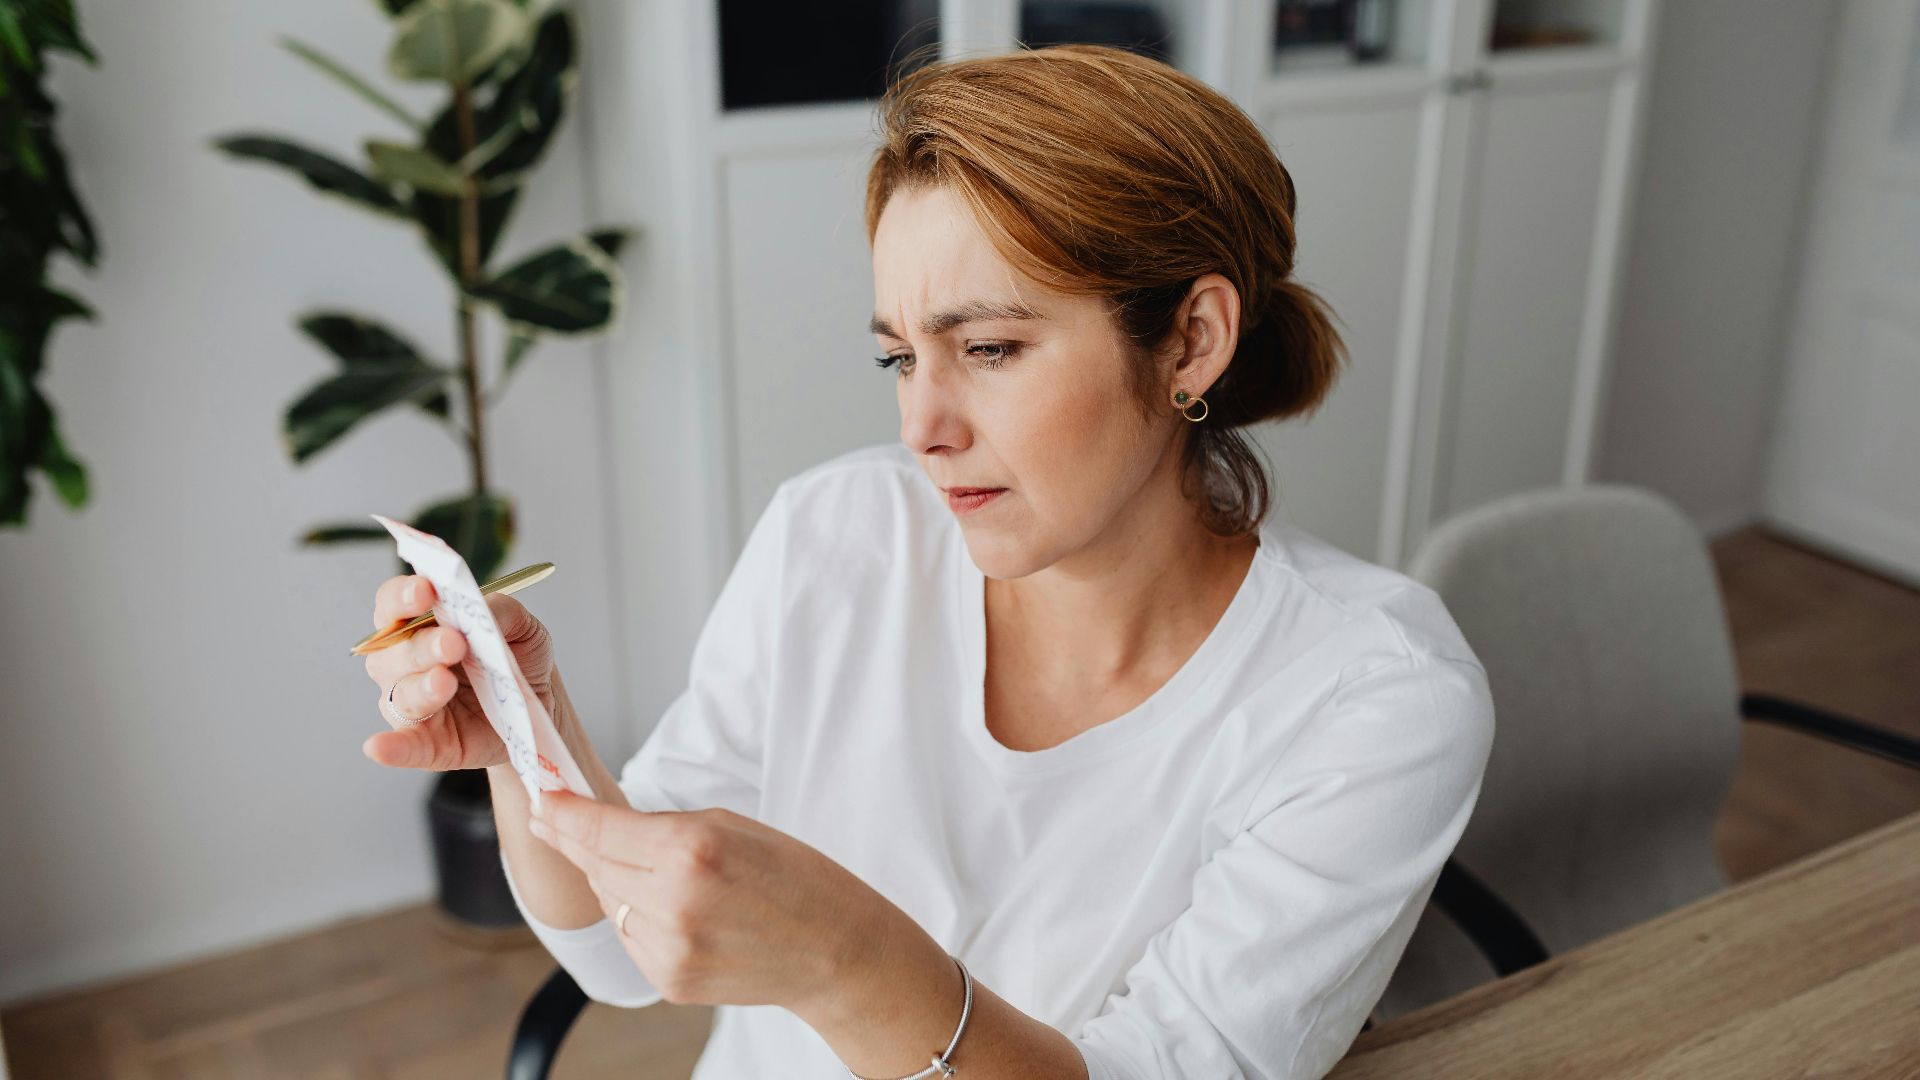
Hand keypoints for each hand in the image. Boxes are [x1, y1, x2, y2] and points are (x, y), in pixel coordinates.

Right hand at [360, 573, 556, 770]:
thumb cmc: (518, 656)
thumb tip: (481, 607)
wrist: (538, 704)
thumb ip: (502, 611)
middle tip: (453, 642)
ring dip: (420, 687)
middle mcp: (404, 662)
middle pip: (392, 650)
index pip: (393, 603)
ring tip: (445, 681)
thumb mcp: (523, 627)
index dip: (403, 596)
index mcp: (419, 624)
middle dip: (421, 645)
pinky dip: (391, 747)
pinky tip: (378, 747)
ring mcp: (412, 703)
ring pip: (400, 694)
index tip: (425, 591)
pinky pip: (403, 746)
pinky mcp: (428, 743)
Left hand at [528, 792, 901, 1011]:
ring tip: (657, 870)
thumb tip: (600, 827)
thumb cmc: (795, 878)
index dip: (562, 812)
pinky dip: (638, 917)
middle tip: (561, 818)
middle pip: (595, 865)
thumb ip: (662, 826)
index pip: (599, 829)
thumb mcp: (730, 825)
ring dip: (614, 881)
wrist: (835, 949)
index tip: (541, 798)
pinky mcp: (669, 981)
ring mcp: (668, 949)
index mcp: (690, 850)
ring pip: (608, 903)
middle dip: (580, 841)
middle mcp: (672, 903)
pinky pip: (630, 937)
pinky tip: (675, 908)